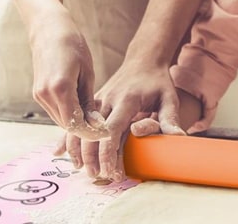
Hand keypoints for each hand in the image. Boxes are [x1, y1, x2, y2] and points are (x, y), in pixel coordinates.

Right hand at [30, 11, 108, 140]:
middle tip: (104, 132)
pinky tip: (82, 112)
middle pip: (67, 125)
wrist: (49, 30)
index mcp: (61, 88)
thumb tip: (95, 122)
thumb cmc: (73, 45)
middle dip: (85, 132)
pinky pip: (55, 111)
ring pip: (60, 120)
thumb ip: (88, 99)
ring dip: (76, 124)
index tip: (106, 135)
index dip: (91, 132)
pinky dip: (68, 115)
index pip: (75, 123)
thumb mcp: (87, 71)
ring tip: (96, 123)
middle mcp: (46, 95)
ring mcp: (39, 95)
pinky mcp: (38, 93)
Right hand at [60, 55, 183, 180]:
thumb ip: (170, 119)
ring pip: (80, 127)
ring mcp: (98, 100)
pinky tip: (59, 152)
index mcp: (126, 100)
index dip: (108, 154)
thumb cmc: (158, 81)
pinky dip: (68, 137)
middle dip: (92, 158)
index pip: (111, 130)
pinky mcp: (93, 102)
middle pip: (92, 132)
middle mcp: (107, 100)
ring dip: (78, 150)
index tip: (112, 172)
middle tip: (98, 177)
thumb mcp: (169, 98)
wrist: (144, 59)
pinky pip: (77, 120)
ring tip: (83, 170)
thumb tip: (178, 139)